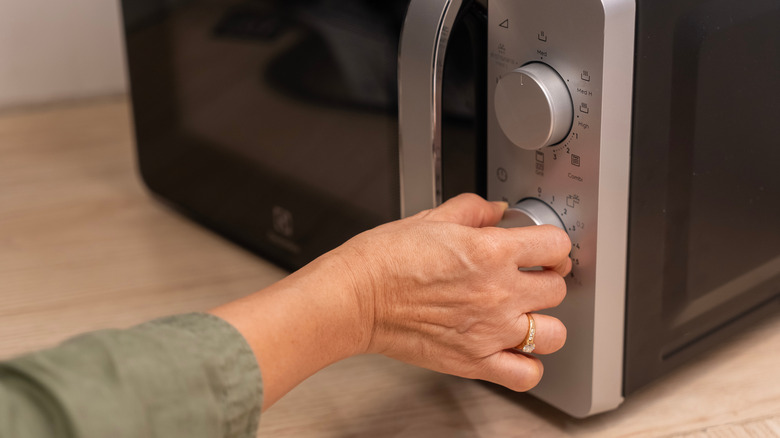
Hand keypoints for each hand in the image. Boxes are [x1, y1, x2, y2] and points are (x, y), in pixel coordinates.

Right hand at [332, 194, 571, 391]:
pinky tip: (513, 349)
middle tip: (529, 278)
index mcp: (491, 251)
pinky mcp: (473, 362)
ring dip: (543, 322)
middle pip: (557, 288)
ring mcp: (490, 331)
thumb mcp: (432, 218)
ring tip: (524, 315)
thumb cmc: (385, 259)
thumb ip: (474, 210)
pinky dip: (528, 365)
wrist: (356, 296)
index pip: (556, 245)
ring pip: (554, 333)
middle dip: (546, 279)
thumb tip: (497, 210)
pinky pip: (527, 374)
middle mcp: (498, 292)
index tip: (543, 248)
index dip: (551, 244)